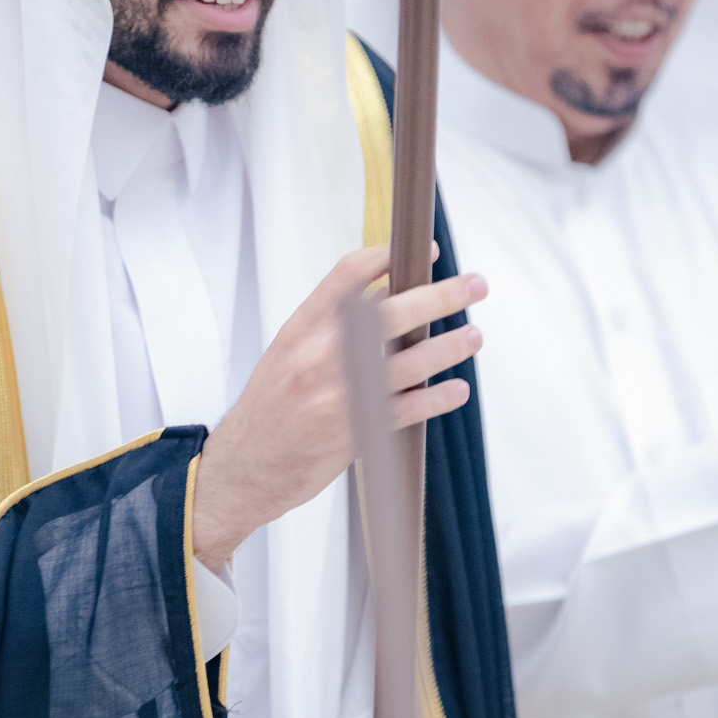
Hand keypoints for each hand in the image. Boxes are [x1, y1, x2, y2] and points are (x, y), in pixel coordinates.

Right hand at [193, 246, 485, 570]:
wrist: (243, 467)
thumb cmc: (270, 408)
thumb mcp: (288, 352)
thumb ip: (330, 324)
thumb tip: (386, 293)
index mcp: (301, 328)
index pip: (349, 274)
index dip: (392, 256)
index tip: (425, 250)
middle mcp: (318, 355)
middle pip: (391, 312)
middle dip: (441, 296)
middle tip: (474, 285)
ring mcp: (337, 394)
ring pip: (408, 362)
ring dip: (448, 346)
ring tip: (473, 336)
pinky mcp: (353, 433)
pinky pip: (407, 409)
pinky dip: (437, 398)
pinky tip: (456, 389)